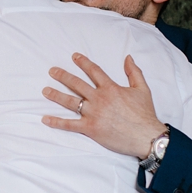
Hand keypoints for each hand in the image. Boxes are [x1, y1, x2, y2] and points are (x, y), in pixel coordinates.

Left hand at [42, 53, 166, 159]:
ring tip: (45, 90)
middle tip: (52, 71)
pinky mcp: (91, 128)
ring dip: (56, 95)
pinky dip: (57, 122)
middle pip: (77, 84)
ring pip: (71, 102)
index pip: (93, 71)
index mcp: (110, 88)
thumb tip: (128, 57)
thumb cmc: (145, 114)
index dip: (83, 62)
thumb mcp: (142, 89)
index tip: (74, 56)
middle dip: (63, 76)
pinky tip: (46, 119)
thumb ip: (134, 72)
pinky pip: (70, 125)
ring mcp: (93, 113)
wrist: (146, 136)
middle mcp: (99, 98)